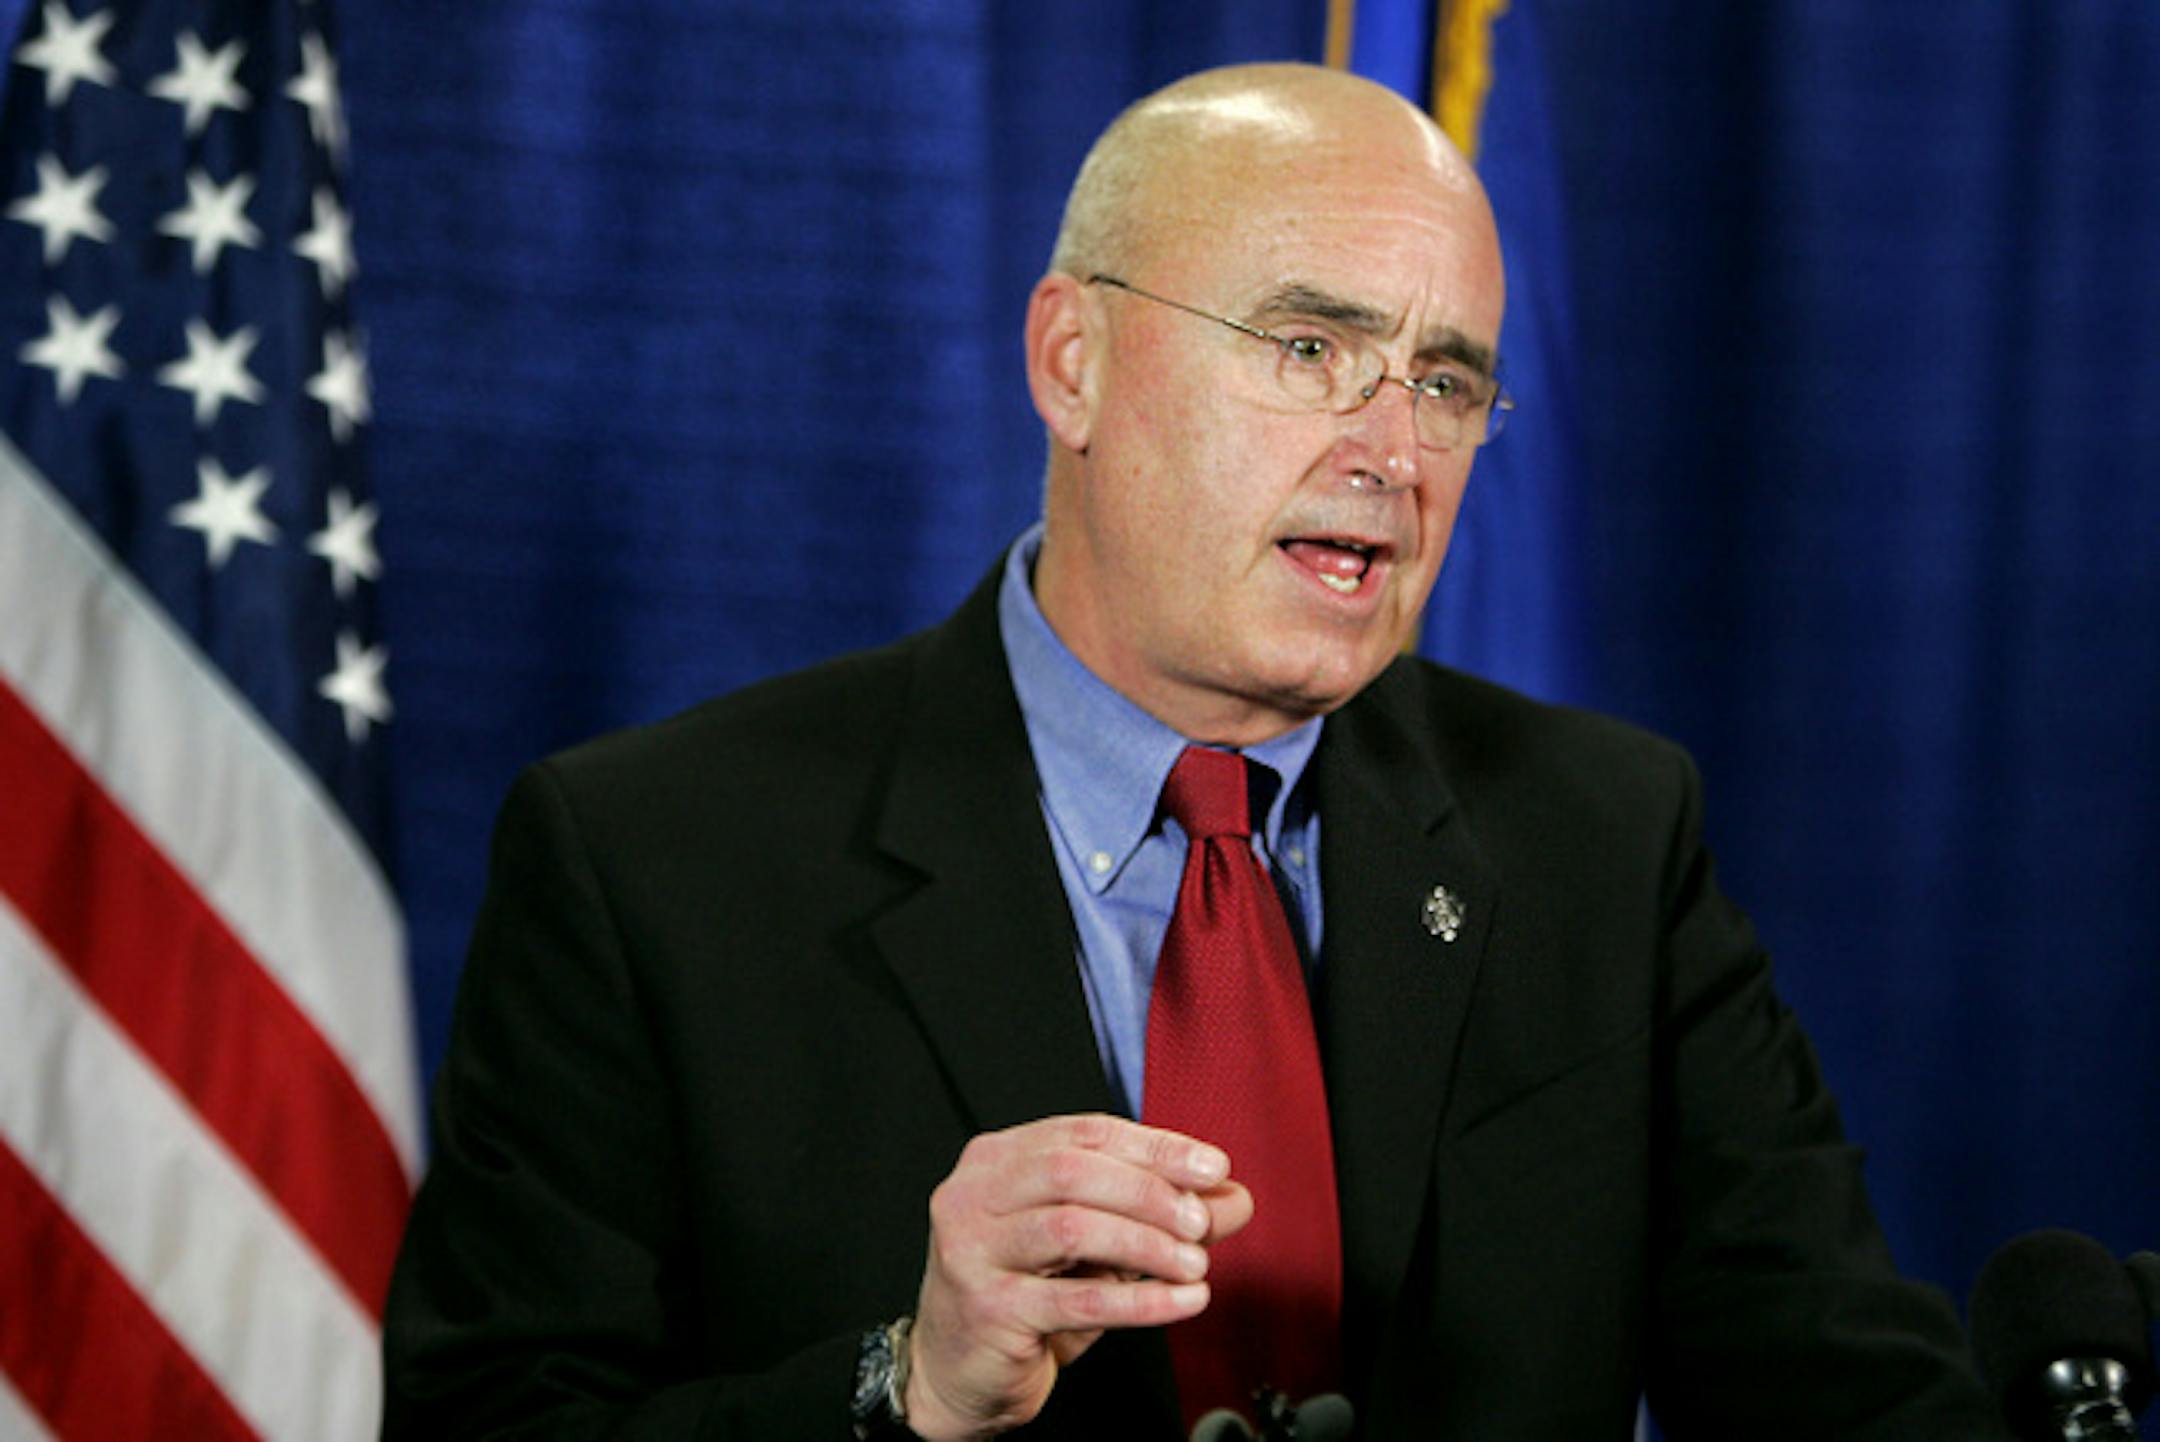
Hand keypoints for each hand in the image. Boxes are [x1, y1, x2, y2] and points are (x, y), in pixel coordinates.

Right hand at [901, 1113, 1252, 1440]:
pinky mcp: (987, 1307)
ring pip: (1073, 1228)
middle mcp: (974, 1194)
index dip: (1155, 1147)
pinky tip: (1181, 1302)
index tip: (1213, 1167)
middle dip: (1150, 1192)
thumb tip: (1233, 1198)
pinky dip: (1139, 1301)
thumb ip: (1159, 1214)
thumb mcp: (1095, 1246)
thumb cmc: (1024, 1294)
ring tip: (1195, 1265)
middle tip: (1201, 1221)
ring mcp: (972, 1249)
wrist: (956, 1370)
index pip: (1086, 1132)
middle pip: (1074, 1171)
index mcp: (998, 1158)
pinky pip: (1075, 1300)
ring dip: (1147, 1244)